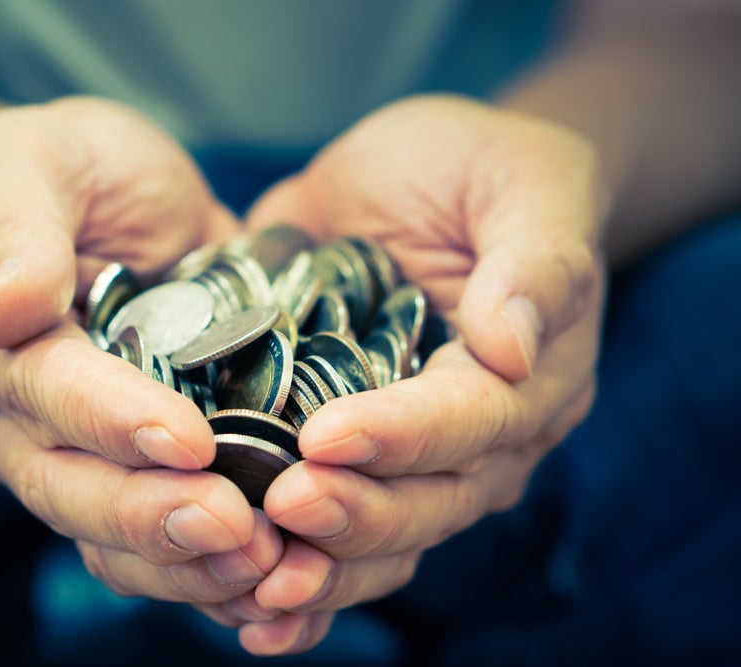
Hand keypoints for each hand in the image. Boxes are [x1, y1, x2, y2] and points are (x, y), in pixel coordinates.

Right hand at [0, 97, 276, 606]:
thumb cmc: (68, 168)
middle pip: (65, 486)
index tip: (188, 440)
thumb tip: (0, 309)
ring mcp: (54, 455)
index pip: (41, 389)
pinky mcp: (113, 474)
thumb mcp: (32, 159)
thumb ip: (14, 227)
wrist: (96, 201)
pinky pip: (141, 543)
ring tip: (262, 564)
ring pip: (102, 533)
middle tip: (239, 531)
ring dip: (181, 562)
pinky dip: (197, 571)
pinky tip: (259, 582)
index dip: (111, 419)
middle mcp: (4, 415)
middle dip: (151, 515)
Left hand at [228, 95, 607, 654]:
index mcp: (526, 378)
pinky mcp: (352, 457)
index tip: (328, 438)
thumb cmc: (479, 171)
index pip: (471, 422)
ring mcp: (414, 458)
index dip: (404, 437)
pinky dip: (298, 577)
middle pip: (426, 503)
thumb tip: (512, 345)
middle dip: (354, 514)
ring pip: (382, 540)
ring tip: (256, 583)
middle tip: (280, 509)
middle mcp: (478, 438)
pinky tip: (246, 610)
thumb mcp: (527, 182)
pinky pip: (336, 534)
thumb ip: (538, 258)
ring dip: (321, 568)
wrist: (423, 181)